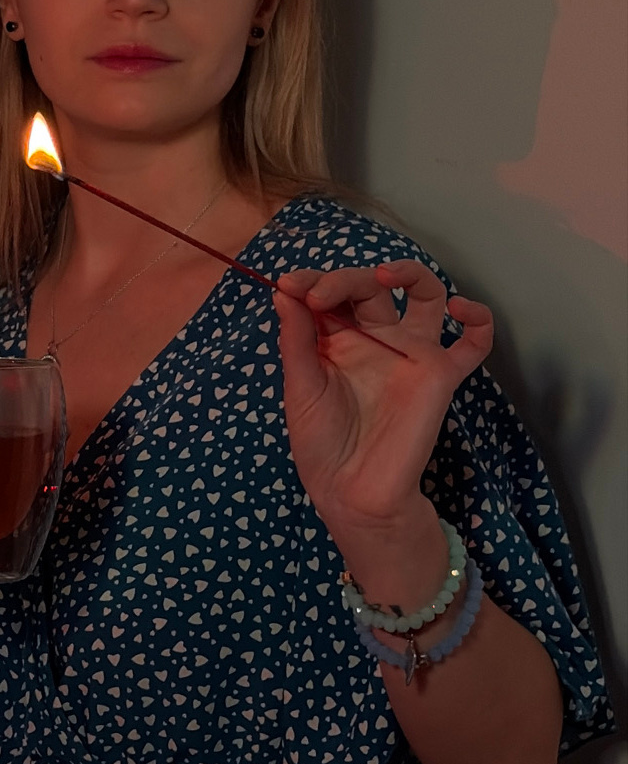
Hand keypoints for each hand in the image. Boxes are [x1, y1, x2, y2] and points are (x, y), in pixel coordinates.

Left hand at [276, 261, 492, 597]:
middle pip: (370, 287)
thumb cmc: (322, 445)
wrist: (352, 492)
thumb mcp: (299, 387)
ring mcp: (410, 353)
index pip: (331, 295)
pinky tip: (459, 306)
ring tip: (381, 275)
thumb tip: (285, 290)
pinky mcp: (440, 374)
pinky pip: (475, 342)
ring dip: (408, 271)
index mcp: (337, 342)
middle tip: (318, 295)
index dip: (311, 282)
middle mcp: (376, 340)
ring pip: (425, 294)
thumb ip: (297, 338)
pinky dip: (478, 316)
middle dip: (343, 279)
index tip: (290, 286)